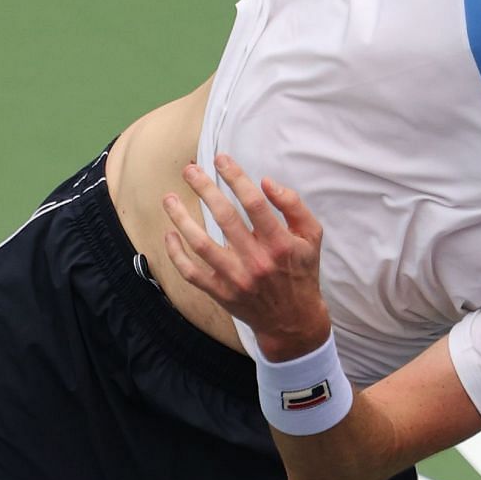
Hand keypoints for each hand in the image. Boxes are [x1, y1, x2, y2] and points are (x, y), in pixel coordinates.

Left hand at [161, 154, 331, 360]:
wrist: (293, 320)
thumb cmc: (301, 271)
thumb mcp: (312, 236)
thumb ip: (293, 206)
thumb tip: (267, 182)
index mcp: (280, 243)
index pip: (254, 203)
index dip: (235, 177)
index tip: (220, 159)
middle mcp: (256, 261)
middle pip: (224, 218)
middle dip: (204, 189)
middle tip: (189, 170)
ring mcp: (236, 278)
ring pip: (201, 244)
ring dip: (181, 219)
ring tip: (168, 199)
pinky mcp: (221, 293)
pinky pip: (191, 273)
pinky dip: (176, 254)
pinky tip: (170, 234)